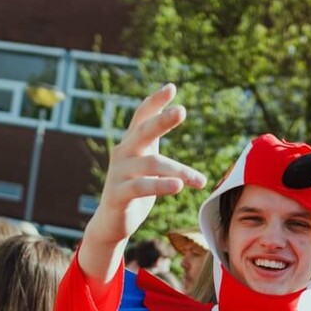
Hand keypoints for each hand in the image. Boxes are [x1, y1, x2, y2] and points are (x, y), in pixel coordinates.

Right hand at [82, 84, 208, 252]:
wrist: (111, 223)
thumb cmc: (135, 190)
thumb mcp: (147, 165)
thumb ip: (158, 143)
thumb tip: (175, 116)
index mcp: (132, 143)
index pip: (142, 116)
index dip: (155, 101)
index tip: (171, 87)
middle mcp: (123, 152)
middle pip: (143, 131)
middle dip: (162, 120)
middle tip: (181, 111)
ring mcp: (118, 172)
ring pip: (151, 164)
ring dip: (178, 171)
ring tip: (198, 180)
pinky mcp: (118, 193)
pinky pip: (141, 186)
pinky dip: (161, 185)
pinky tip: (178, 187)